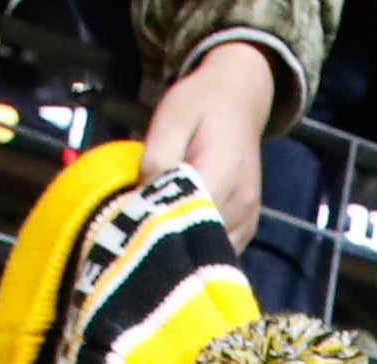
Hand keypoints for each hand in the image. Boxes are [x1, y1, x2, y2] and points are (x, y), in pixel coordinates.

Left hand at [142, 42, 276, 248]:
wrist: (240, 101)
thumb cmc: (200, 104)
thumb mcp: (169, 118)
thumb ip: (156, 159)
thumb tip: (142, 198)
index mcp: (223, 168)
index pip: (187, 209)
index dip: (157, 219)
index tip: (128, 219)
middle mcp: (242, 200)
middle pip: (199, 236)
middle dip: (167, 238)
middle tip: (134, 231)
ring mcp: (248, 217)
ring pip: (210, 249)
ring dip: (183, 248)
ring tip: (154, 235)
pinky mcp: (248, 226)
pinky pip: (221, 249)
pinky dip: (199, 249)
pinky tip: (179, 236)